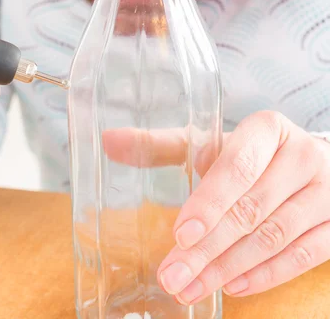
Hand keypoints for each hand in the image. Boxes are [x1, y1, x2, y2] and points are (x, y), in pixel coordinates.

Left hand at [153, 111, 329, 303]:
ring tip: (191, 287)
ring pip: (275, 237)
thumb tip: (109, 142)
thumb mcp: (210, 142)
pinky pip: (304, 256)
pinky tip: (232, 287)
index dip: (209, 203)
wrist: (310, 161)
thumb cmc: (250, 154)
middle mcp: (303, 157)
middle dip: (207, 249)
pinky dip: (266, 275)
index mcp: (267, 130)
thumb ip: (162, 145)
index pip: (237, 168)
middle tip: (172, 275)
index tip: (180, 235)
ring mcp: (327, 192)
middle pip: (251, 210)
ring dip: (228, 268)